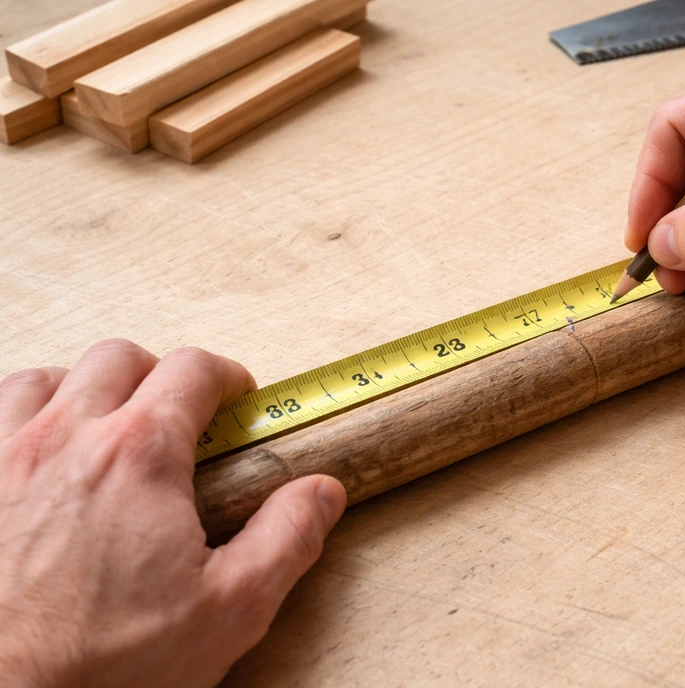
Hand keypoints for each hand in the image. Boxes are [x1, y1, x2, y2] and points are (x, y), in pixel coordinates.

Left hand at [0, 340, 346, 687]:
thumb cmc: (97, 668)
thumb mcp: (228, 611)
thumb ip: (286, 538)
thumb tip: (321, 492)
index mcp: (139, 455)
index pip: (193, 370)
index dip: (226, 377)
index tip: (235, 399)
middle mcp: (64, 439)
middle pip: (119, 359)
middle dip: (158, 376)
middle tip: (177, 416)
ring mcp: (1, 459)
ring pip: (44, 380)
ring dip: (81, 391)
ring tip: (101, 430)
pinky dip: (18, 421)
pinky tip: (35, 457)